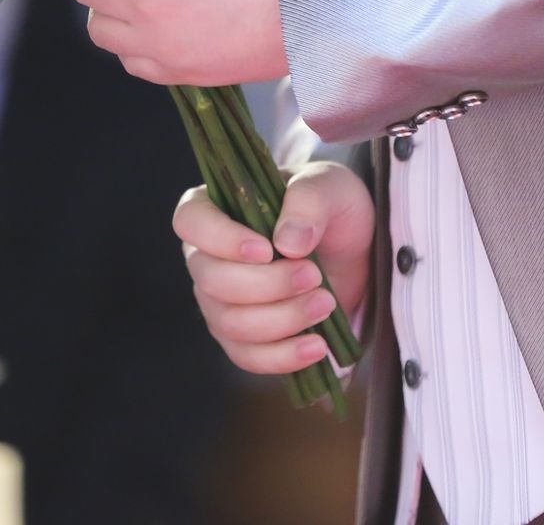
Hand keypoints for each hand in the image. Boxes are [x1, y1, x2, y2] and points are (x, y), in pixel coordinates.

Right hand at [173, 161, 374, 373]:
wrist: (353, 247)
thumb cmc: (330, 205)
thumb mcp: (329, 186)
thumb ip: (308, 202)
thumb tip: (287, 243)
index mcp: (216, 205)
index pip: (191, 221)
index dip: (220, 239)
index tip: (267, 250)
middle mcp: (207, 254)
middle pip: (212, 280)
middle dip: (267, 285)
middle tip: (314, 276)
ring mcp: (220, 300)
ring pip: (230, 322)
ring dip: (281, 319)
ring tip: (325, 303)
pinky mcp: (242, 336)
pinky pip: (247, 356)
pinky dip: (281, 356)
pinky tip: (317, 346)